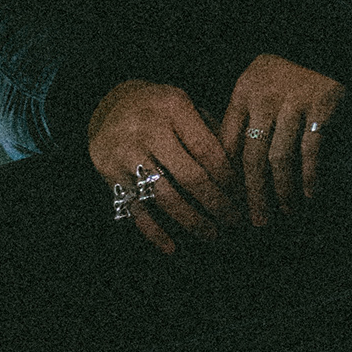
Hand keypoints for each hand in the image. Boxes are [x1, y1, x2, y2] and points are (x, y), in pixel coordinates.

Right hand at [87, 81, 240, 256]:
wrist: (109, 105)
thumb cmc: (161, 111)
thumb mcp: (186, 108)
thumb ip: (212, 134)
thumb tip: (242, 175)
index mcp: (174, 107)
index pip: (209, 152)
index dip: (229, 180)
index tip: (243, 198)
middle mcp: (148, 128)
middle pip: (191, 177)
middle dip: (217, 204)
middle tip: (234, 222)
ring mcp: (127, 151)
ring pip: (166, 197)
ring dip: (192, 221)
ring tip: (211, 234)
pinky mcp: (110, 172)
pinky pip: (137, 209)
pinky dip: (155, 232)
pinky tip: (171, 247)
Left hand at [221, 55, 345, 225]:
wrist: (332, 45)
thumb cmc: (293, 77)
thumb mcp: (262, 90)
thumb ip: (248, 122)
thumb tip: (235, 174)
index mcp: (243, 92)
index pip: (228, 143)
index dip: (230, 179)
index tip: (233, 206)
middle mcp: (264, 95)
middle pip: (251, 156)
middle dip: (253, 195)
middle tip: (257, 223)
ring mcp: (293, 99)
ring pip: (279, 157)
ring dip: (282, 191)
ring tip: (286, 213)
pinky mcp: (321, 104)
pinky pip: (310, 150)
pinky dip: (309, 177)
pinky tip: (310, 196)